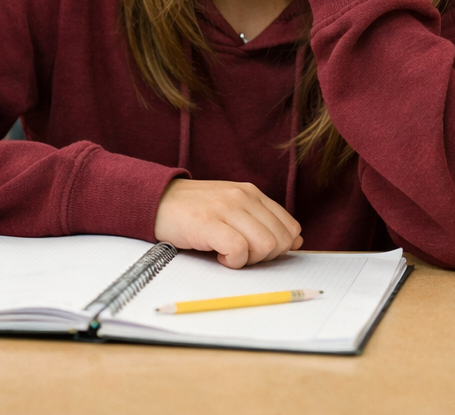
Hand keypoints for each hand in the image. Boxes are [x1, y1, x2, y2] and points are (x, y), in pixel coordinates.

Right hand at [154, 178, 302, 267]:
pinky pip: (238, 250)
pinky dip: (232, 262)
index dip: (281, 247)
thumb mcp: (233, 208)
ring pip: (265, 245)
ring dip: (249, 260)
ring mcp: (226, 208)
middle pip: (280, 239)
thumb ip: (262, 220)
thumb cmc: (196, 210)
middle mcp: (243, 196)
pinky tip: (219, 256)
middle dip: (266, 257)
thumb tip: (296, 240)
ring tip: (229, 254)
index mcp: (252, 193)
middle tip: (242, 255)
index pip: (290, 226)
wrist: (158, 201)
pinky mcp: (209, 223)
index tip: (259, 252)